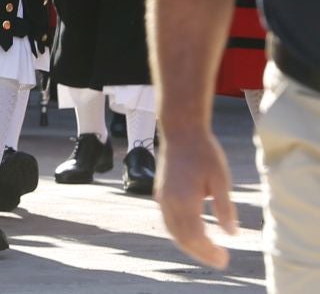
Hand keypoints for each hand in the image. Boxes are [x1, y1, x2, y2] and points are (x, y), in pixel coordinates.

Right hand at [156, 125, 237, 268]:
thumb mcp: (221, 179)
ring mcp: (162, 197)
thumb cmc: (204, 152)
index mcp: (184, 199)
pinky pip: (168, 221)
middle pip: (182, 238)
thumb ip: (225, 208)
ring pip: (172, 231)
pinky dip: (180, 233)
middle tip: (220, 261)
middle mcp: (169, 201)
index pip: (195, 236)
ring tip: (208, 252)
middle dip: (200, 253)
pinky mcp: (160, 193)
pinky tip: (194, 234)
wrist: (180, 131)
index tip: (225, 259)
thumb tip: (231, 234)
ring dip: (189, 245)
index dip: (209, 251)